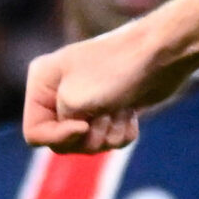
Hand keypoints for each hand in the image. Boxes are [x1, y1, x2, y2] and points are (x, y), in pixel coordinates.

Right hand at [23, 19, 191, 152]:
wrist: (165, 54)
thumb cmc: (117, 70)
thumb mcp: (73, 100)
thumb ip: (59, 127)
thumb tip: (79, 135)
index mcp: (42, 82)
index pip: (34, 133)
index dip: (58, 137)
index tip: (83, 125)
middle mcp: (60, 92)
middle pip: (63, 143)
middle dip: (88, 136)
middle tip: (106, 114)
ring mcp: (88, 101)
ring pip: (89, 144)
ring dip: (109, 133)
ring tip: (121, 109)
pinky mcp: (113, 109)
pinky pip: (111, 140)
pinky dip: (124, 130)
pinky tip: (132, 111)